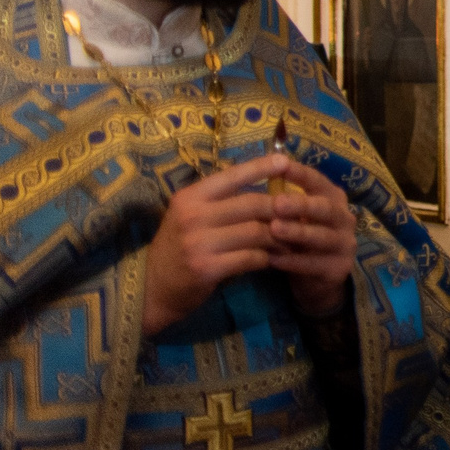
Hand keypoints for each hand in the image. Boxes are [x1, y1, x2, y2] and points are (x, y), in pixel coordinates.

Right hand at [144, 153, 349, 335]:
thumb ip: (217, 202)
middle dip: (280, 210)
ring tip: (290, 240)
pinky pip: (251, 257)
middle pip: (253, 204)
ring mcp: (199, 242)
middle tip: (298, 215)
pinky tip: (271, 259)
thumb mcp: (188, 216)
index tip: (285, 161)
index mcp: (189, 197)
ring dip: (278, 237)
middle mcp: (192, 216)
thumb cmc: (177, 248)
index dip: (260, 167)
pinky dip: (266, 258)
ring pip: (257, 231)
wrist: (151, 288)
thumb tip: (262, 185)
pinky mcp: (207, 268)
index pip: (232, 176)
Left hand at [263, 154, 358, 319]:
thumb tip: (254, 173)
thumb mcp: (293, 217)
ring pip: (322, 237)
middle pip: (326, 208)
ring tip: (274, 230)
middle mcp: (344, 219)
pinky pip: (316, 264)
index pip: (319, 182)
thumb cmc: (298, 239)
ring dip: (298, 232)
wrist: (315, 279)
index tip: (281, 165)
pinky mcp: (339, 268)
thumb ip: (281, 198)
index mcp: (333, 199)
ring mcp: (345, 244)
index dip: (301, 174)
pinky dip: (294, 262)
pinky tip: (273, 260)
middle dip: (302, 205)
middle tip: (277, 203)